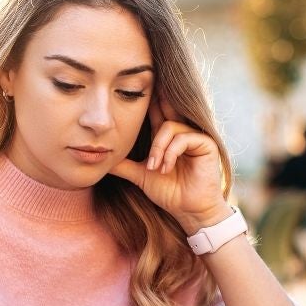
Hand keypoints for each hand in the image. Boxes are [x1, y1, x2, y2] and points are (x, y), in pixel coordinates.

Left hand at [108, 95, 230, 233]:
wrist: (189, 211)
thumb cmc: (169, 193)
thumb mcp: (141, 175)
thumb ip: (123, 165)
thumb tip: (99, 158)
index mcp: (167, 137)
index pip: (156, 113)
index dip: (147, 103)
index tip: (131, 94)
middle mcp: (181, 132)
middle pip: (166, 109)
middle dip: (155, 103)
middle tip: (143, 95)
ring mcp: (195, 136)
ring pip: (170, 127)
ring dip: (157, 148)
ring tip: (153, 168)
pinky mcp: (206, 143)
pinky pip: (183, 138)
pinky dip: (170, 153)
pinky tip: (165, 168)